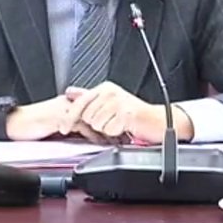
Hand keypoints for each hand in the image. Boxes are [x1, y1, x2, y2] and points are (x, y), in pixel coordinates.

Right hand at [0, 96, 117, 143]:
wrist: (13, 125)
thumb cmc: (31, 127)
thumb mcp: (56, 128)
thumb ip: (72, 131)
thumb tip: (87, 141)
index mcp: (70, 103)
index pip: (95, 108)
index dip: (110, 118)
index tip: (123, 129)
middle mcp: (70, 103)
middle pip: (98, 110)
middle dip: (113, 123)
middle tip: (127, 135)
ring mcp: (65, 108)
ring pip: (93, 116)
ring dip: (107, 129)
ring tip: (118, 140)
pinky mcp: (60, 116)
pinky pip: (81, 124)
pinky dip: (93, 134)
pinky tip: (101, 142)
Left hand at [61, 82, 193, 143]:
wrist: (159, 121)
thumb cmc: (135, 115)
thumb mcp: (110, 103)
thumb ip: (90, 98)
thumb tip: (70, 92)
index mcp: (105, 89)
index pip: (80, 102)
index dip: (69, 117)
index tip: (63, 128)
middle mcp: (111, 92)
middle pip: (87, 116)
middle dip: (95, 125)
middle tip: (109, 124)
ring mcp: (119, 102)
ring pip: (96, 124)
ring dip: (106, 130)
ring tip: (117, 125)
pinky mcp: (126, 113)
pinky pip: (109, 130)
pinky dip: (115, 133)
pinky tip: (123, 129)